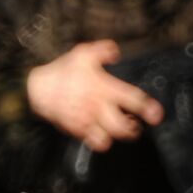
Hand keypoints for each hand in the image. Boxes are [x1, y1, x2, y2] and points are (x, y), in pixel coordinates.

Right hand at [26, 40, 163, 151]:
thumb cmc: (62, 70)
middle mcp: (97, 107)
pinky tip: (104, 133)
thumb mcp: (83, 53)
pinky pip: (93, 142)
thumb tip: (116, 53)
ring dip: (118, 136)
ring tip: (122, 129)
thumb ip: (103, 50)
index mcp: (103, 88)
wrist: (36, 87)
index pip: (132, 99)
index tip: (157, 115)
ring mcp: (86, 120)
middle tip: (137, 125)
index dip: (147, 108)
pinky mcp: (76, 129)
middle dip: (133, 129)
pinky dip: (102, 141)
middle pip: (122, 126)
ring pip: (109, 137)